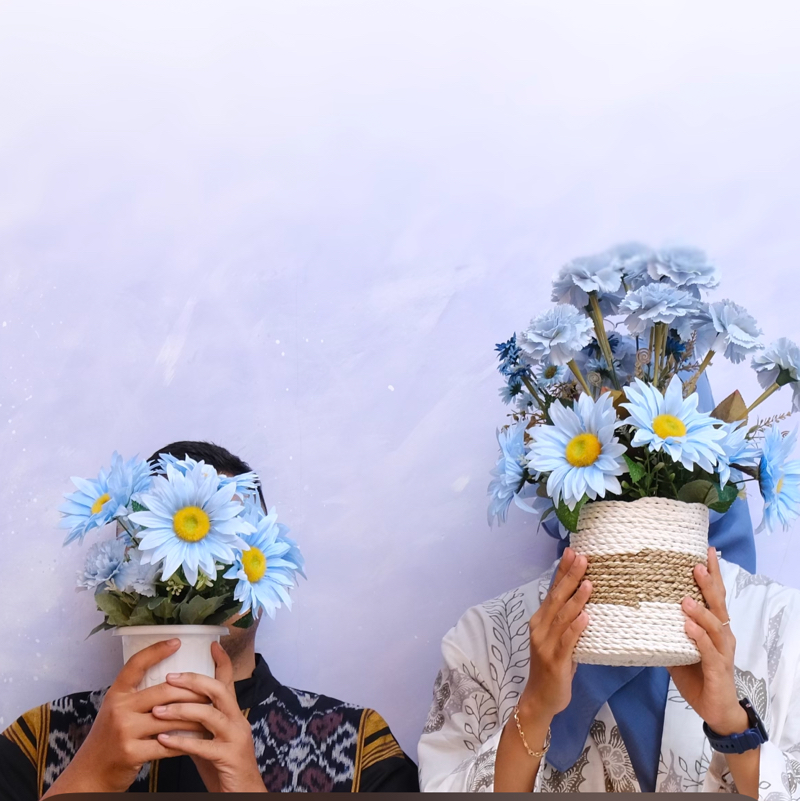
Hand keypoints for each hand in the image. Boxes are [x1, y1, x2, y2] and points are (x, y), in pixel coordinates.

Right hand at [42, 639, 207, 795]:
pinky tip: (198, 739)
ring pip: (171, 717)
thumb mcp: (117, 710)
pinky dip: (186, 741)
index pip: (136, 664)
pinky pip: (167, 744)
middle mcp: (119, 708)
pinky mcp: (131, 753)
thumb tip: (171, 676)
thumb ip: (138, 695)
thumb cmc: (110, 738)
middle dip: (192, 691)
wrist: (90, 775)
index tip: (177, 641)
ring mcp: (124, 731)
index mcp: (116, 693)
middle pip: (164, 691)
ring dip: (195, 717)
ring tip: (211, 713)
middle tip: (211, 691)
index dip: (156, 650)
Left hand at [153, 642, 266, 792]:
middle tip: (170, 677)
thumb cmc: (222, 767)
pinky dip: (182, 741)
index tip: (211, 644)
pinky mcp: (229, 758)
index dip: (221, 662)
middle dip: (194, 681)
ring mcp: (236, 738)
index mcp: (233, 714)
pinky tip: (164, 739)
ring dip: (182, 710)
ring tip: (158, 711)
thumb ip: (198, 723)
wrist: (241, 794)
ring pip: (210, 715)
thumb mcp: (210, 738)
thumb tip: (174, 708)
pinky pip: (204, 746)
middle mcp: (238, 720)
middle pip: (219, 691)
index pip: (229, 681)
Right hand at [518, 548, 591, 721]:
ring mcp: (545, 644)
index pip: (552, 590)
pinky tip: (586, 617)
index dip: (562, 571)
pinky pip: (566, 641)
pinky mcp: (554, 661)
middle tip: (582, 558)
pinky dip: (576, 628)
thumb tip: (585, 597)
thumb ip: (567, 620)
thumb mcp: (559, 638)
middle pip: (556, 598)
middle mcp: (540, 628)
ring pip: (562, 617)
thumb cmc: (553, 667)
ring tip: (589, 583)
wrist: (540, 698)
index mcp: (540, 620)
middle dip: (570, 577)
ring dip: (576, 599)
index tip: (572, 551)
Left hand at [668, 547, 747, 735]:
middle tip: (696, 565)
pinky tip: (688, 627)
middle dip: (708, 584)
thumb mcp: (677, 647)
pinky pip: (708, 651)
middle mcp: (722, 634)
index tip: (705, 551)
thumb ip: (664, 629)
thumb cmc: (697, 674)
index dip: (712, 574)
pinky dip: (698, 638)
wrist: (716, 709)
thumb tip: (638, 609)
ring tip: (685, 599)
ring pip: (714, 626)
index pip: (714, 595)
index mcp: (714, 626)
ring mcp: (722, 652)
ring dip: (700, 611)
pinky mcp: (717, 669)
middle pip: (717, 604)